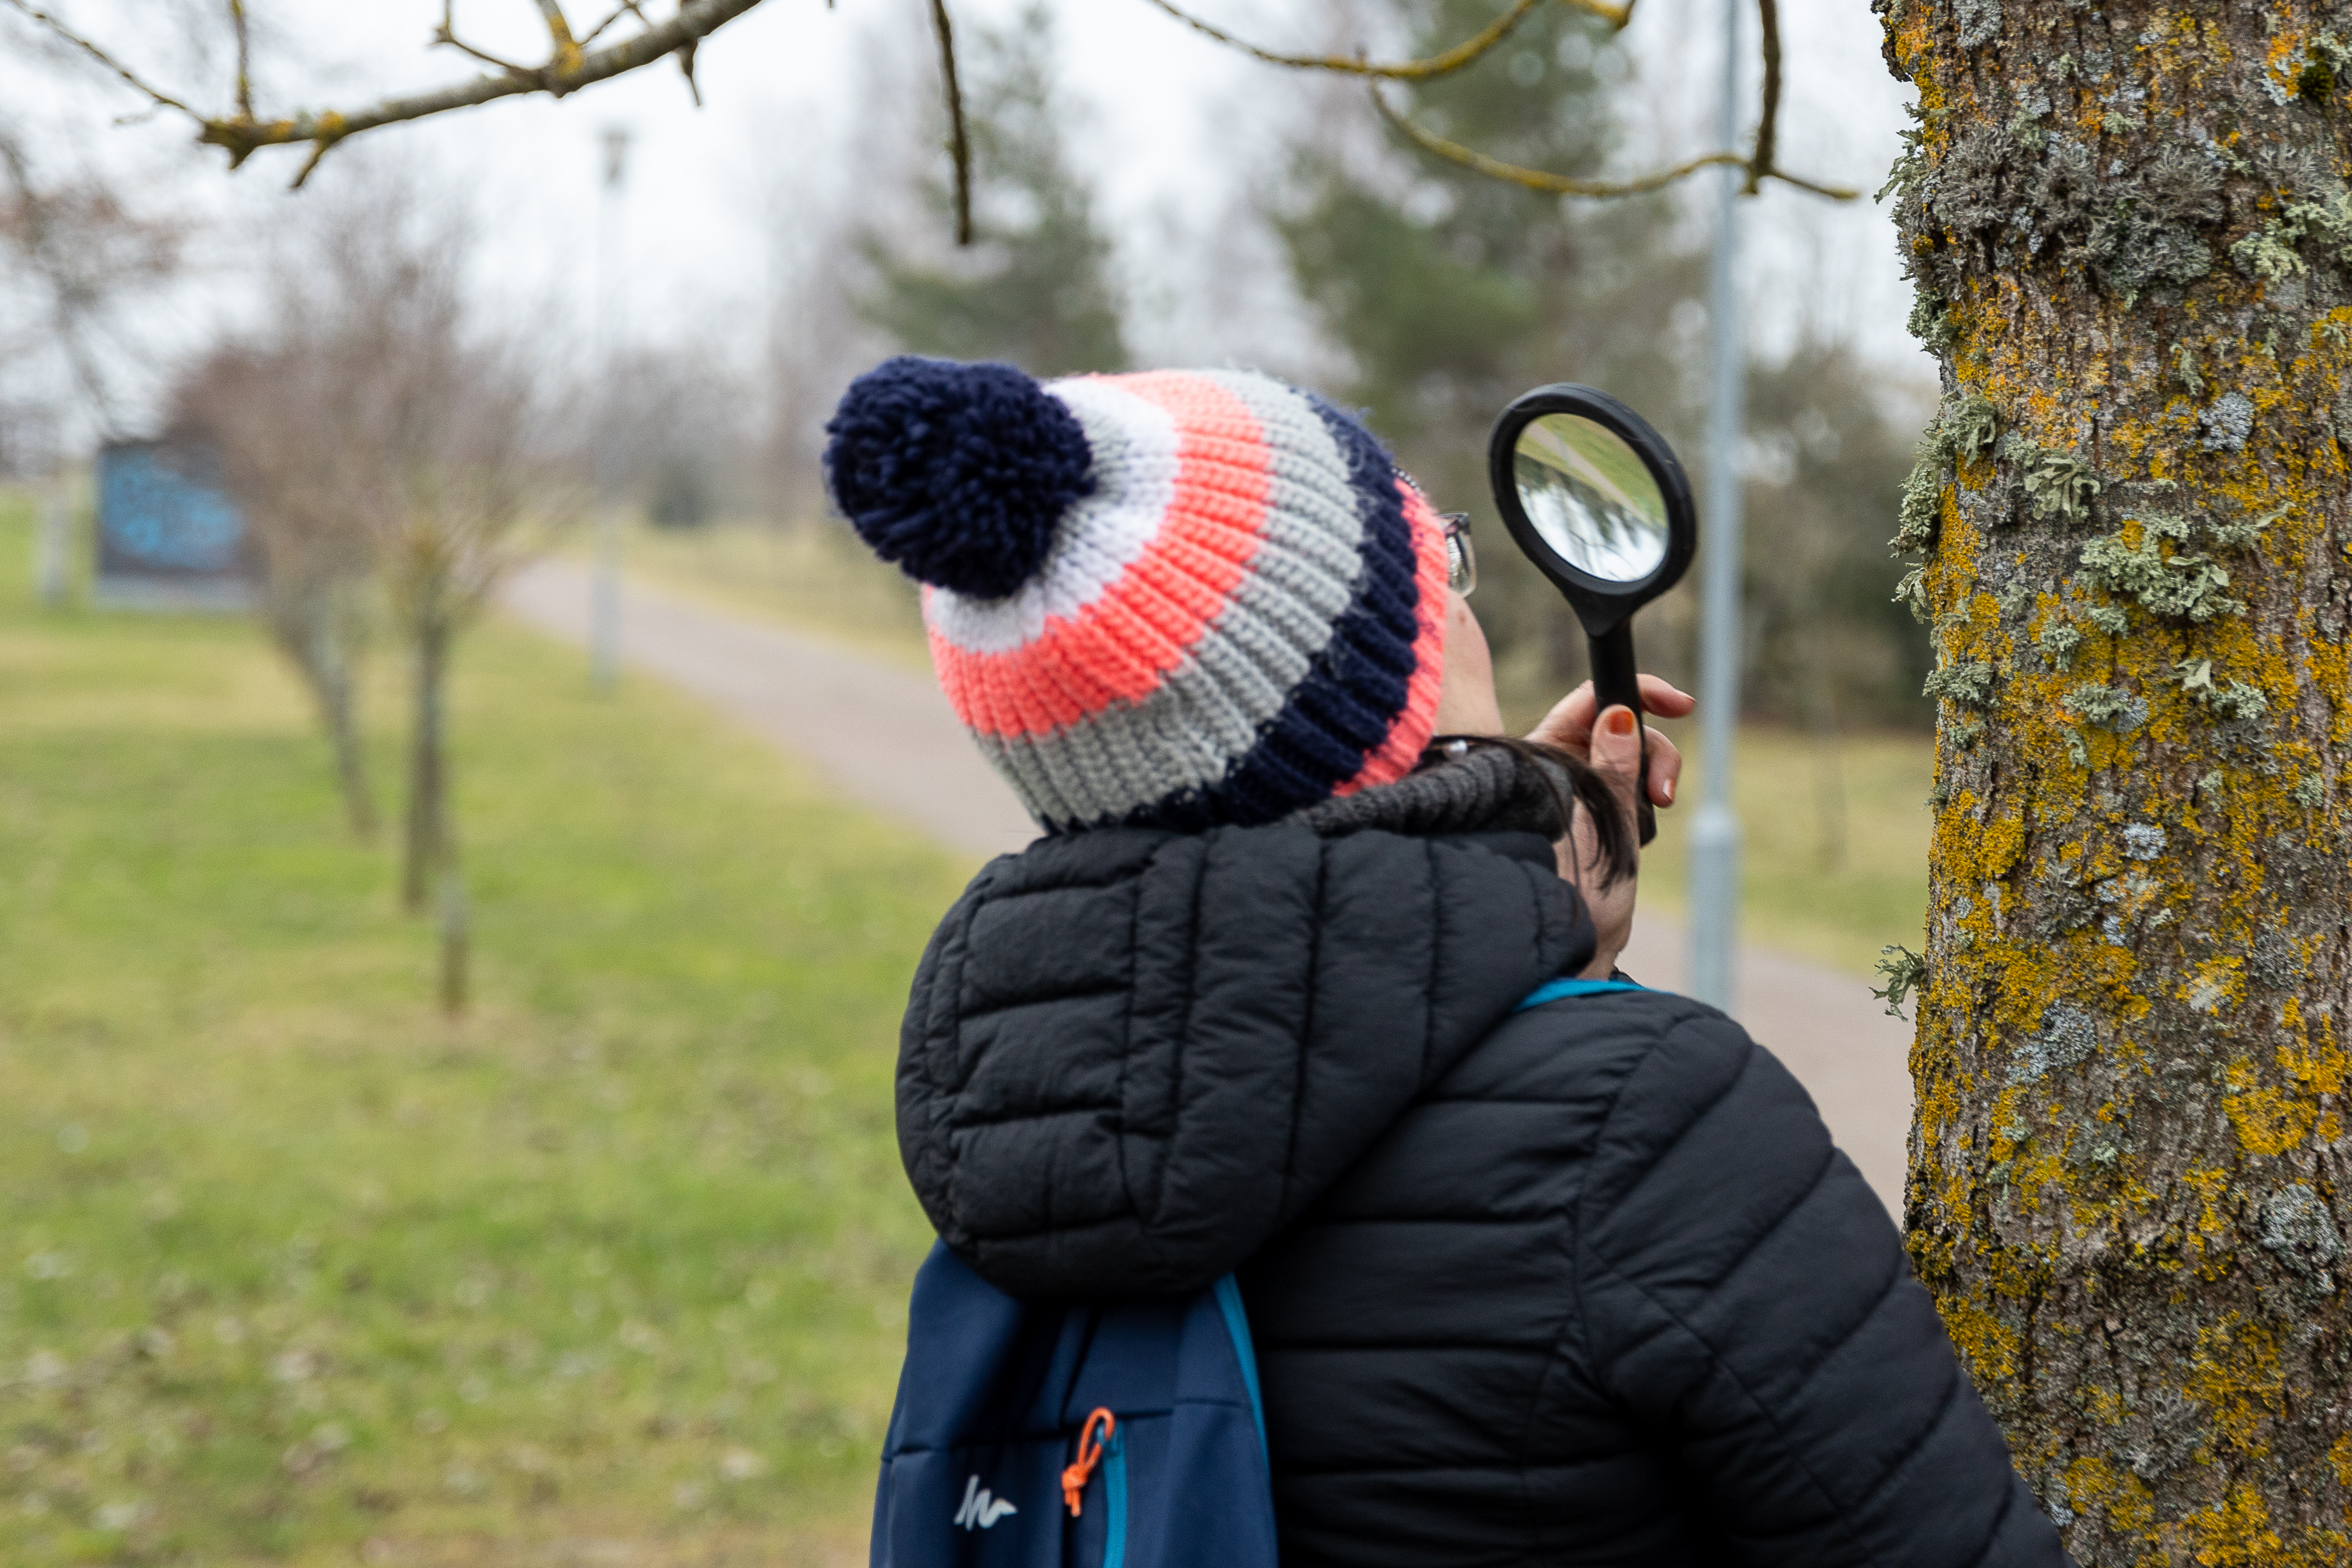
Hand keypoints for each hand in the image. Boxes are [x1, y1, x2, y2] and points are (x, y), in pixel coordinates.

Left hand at [1529, 676, 1692, 978]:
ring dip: (1649, 781)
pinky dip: (1641, 804)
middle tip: (1665, 793)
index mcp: (1540, 757)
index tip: (1679, 703)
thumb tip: (1620, 716)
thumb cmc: (1569, 896)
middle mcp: (1552, 769)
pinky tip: (1642, 834)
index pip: (1589, 701)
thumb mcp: (1602, 824)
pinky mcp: (1592, 818)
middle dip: (1654, 750)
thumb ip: (1614, 766)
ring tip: (1653, 814)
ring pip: (1626, 761)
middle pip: (1617, 728)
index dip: (1636, 692)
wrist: (1567, 955)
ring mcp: (1573, 794)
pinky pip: (1625, 792)